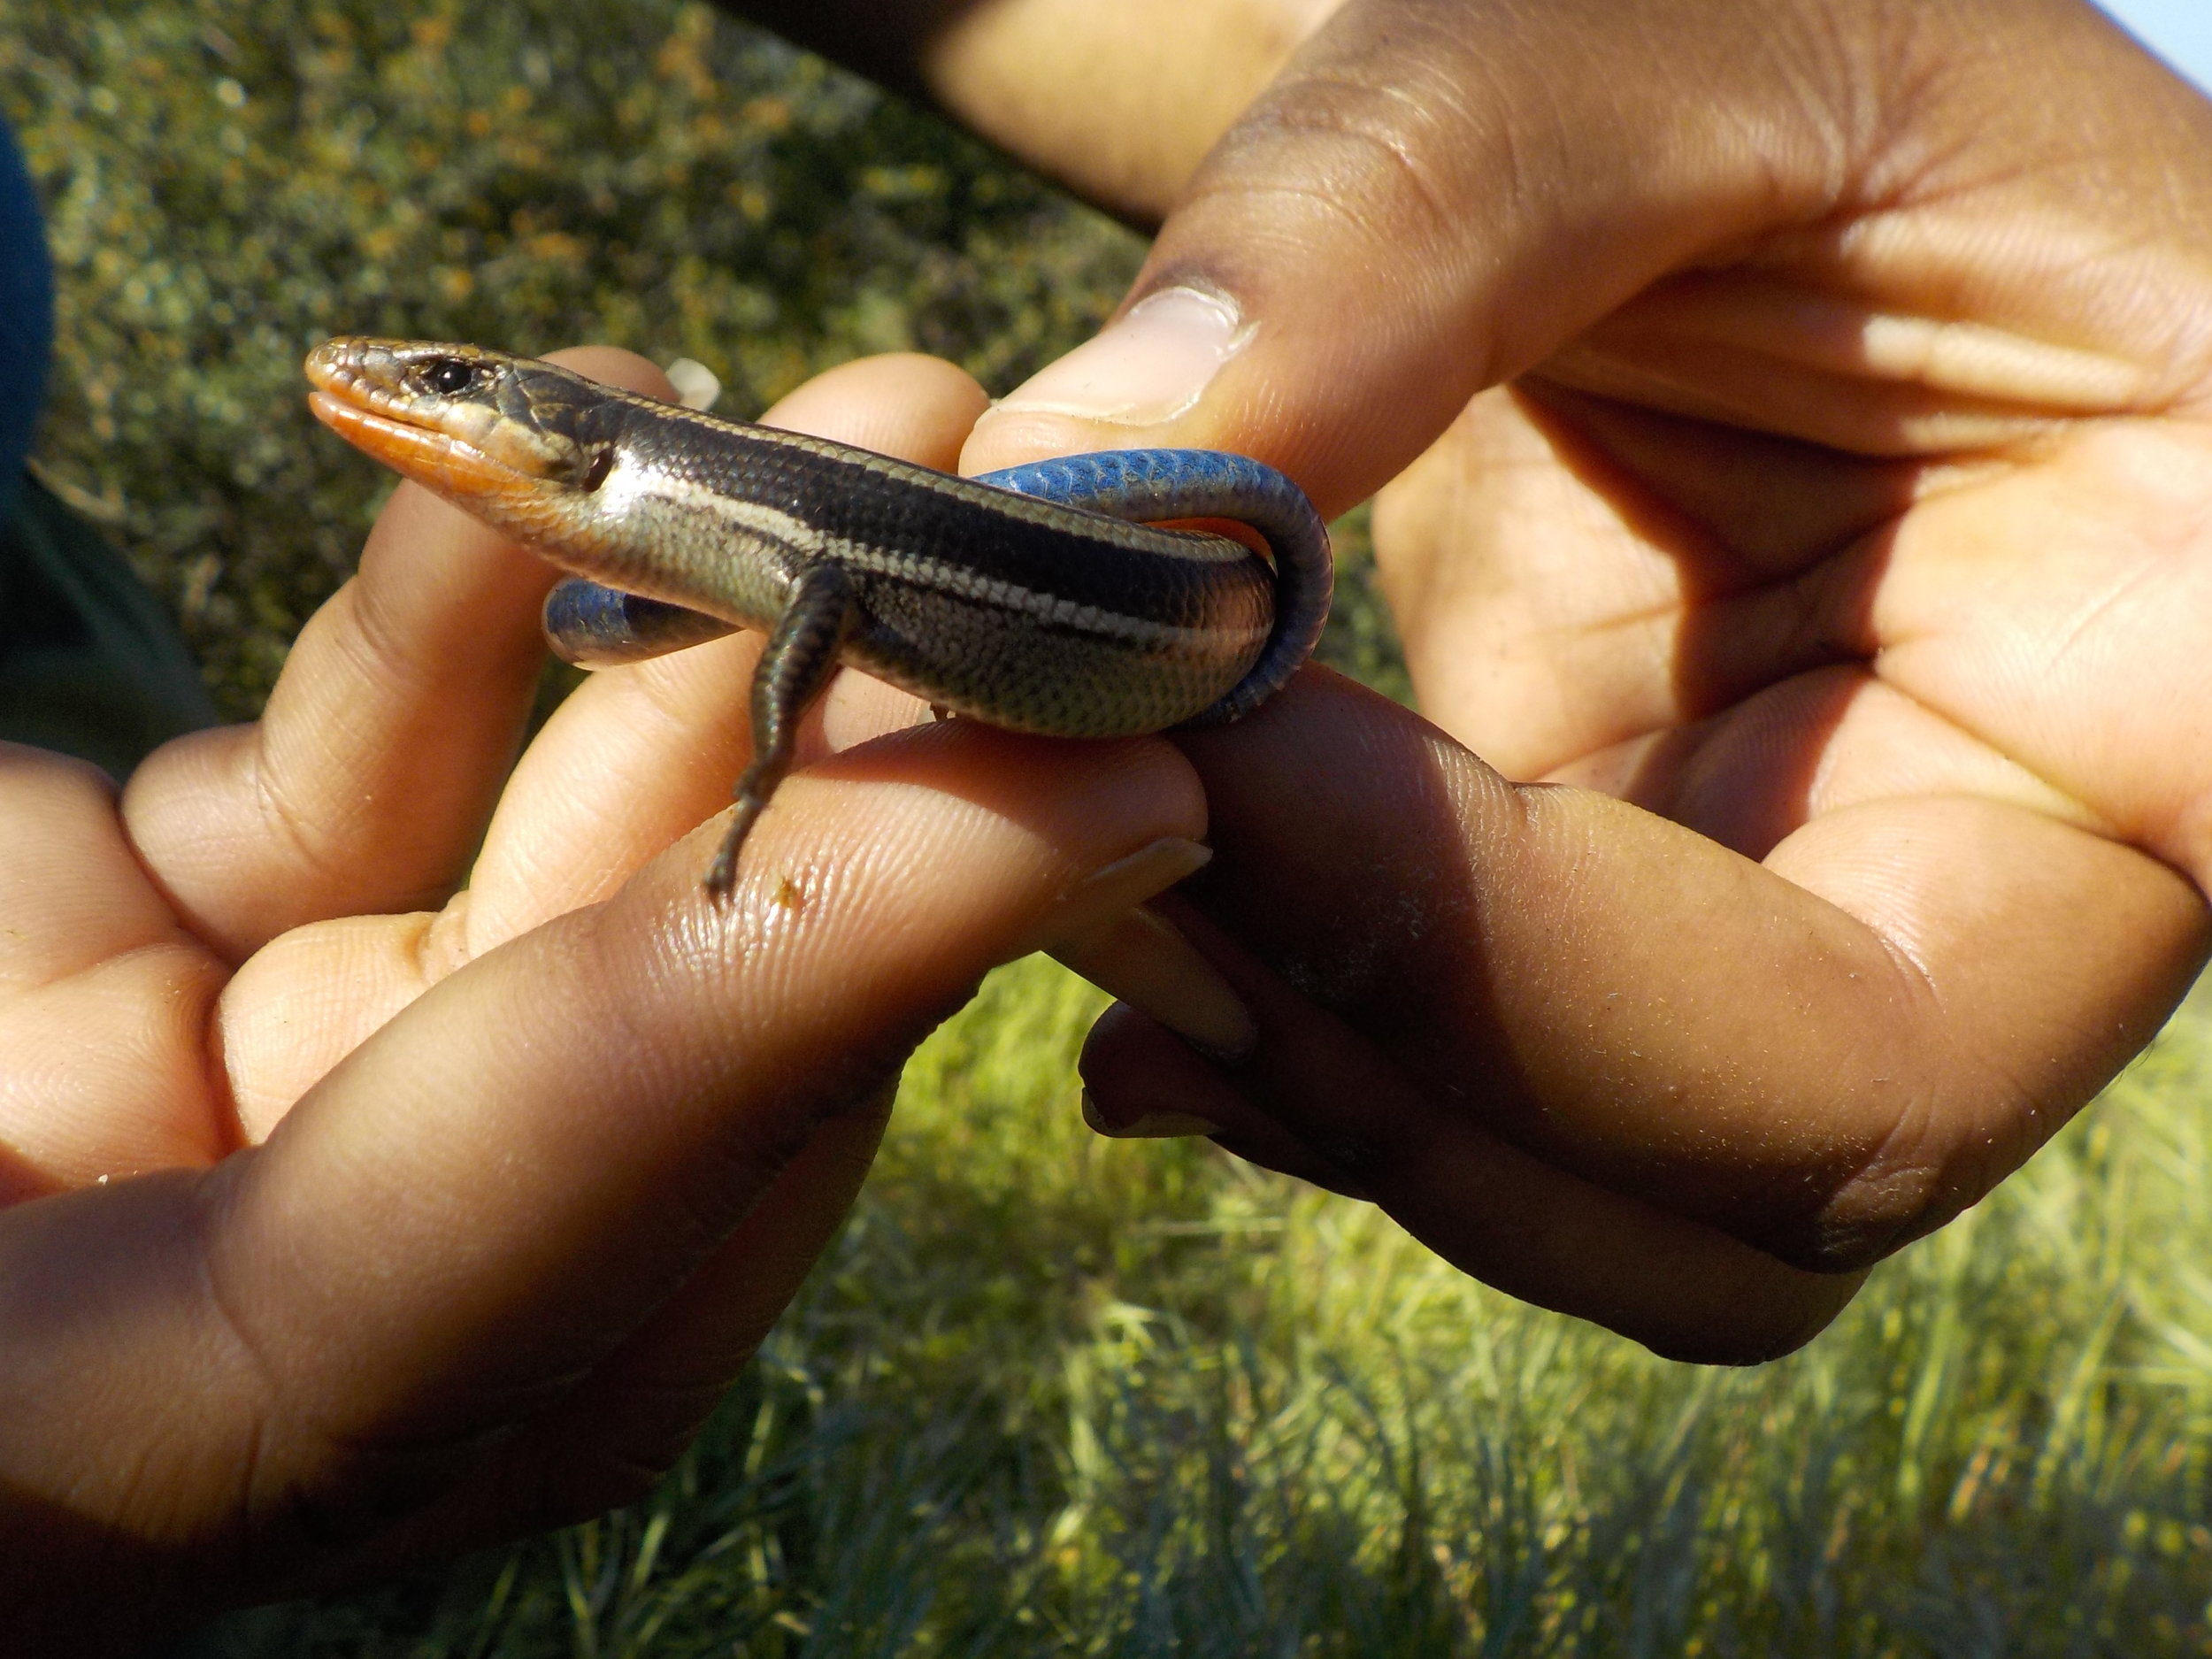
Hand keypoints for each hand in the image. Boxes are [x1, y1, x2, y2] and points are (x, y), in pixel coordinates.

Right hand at [0, 349, 1207, 1649]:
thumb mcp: (36, 1063)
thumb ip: (399, 995)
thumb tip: (881, 844)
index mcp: (162, 1448)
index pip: (545, 1219)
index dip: (826, 978)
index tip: (1127, 779)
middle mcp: (275, 1308)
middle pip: (624, 1017)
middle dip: (836, 741)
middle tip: (1026, 492)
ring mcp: (240, 1122)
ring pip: (541, 869)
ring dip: (705, 633)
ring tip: (880, 414)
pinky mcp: (183, 969)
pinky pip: (380, 792)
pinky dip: (461, 626)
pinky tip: (560, 440)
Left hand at [750, 0, 2211, 1358]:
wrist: (1684, 92)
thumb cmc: (1758, 14)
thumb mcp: (1634, 40)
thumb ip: (1392, 225)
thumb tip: (1071, 487)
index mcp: (2169, 673)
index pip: (1899, 1043)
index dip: (1544, 988)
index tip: (1249, 763)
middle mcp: (2019, 860)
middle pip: (1733, 1187)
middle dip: (1385, 1055)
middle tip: (1109, 825)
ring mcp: (1814, 905)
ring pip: (1577, 1186)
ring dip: (1301, 1067)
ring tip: (1084, 844)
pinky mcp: (1633, 904)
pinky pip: (1466, 1086)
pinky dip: (1275, 1031)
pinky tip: (1113, 898)